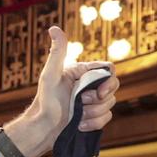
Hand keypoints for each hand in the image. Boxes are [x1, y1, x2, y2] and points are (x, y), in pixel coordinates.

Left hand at [2, 25, 118, 156]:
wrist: (43, 128)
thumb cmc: (45, 101)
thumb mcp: (50, 75)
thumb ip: (57, 52)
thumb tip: (54, 28)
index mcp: (83, 72)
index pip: (109, 70)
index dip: (109, 82)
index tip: (100, 93)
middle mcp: (89, 84)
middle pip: (113, 87)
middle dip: (98, 100)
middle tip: (81, 104)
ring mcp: (93, 100)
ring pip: (110, 104)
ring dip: (94, 113)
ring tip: (77, 116)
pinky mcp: (94, 115)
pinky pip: (107, 117)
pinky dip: (94, 123)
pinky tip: (80, 125)